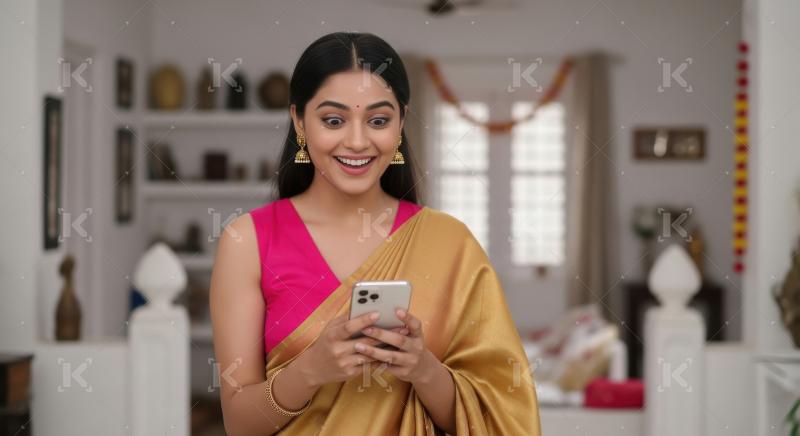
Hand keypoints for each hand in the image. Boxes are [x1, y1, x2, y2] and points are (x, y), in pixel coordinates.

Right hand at [294, 311, 408, 387]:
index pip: (349, 327)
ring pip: (370, 354)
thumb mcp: (330, 328)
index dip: (363, 320)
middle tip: (401, 327)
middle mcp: (338, 350)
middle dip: (384, 334)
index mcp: (332, 336)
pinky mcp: (350, 373)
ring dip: (386, 347)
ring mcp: (344, 363)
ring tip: (401, 339)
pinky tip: (393, 352)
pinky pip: (369, 364)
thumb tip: (363, 306)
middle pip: (364, 341)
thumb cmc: (325, 342)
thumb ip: (346, 319)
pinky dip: (381, 358)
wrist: (314, 368)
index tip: (378, 313)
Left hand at [354, 309, 437, 384]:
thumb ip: (399, 327)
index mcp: (418, 335)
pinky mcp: (403, 372)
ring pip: (390, 356)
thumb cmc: (410, 346)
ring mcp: (410, 361)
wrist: (422, 369)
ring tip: (358, 346)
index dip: (407, 318)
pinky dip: (373, 362)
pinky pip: (385, 367)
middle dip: (381, 334)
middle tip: (366, 329)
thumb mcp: (411, 336)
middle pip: (399, 341)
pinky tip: (361, 358)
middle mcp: (417, 348)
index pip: (416, 325)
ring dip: (373, 351)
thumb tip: (377, 314)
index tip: (396, 310)